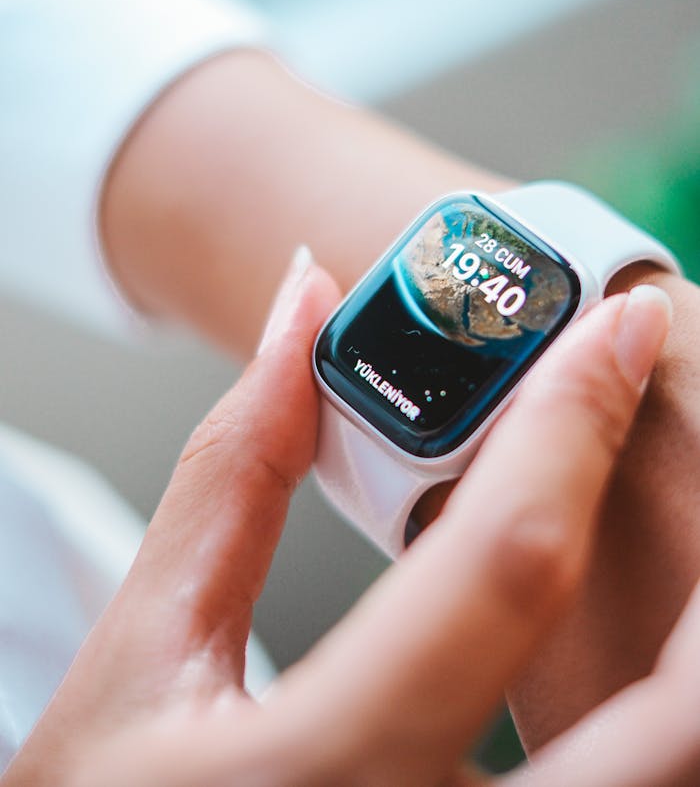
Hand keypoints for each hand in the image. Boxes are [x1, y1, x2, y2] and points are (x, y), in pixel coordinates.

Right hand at [3, 260, 675, 786]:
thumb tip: (299, 309)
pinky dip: (652, 727)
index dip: (575, 416)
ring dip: (694, 663)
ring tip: (676, 557)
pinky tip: (623, 673)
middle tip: (691, 442)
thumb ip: (232, 473)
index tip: (621, 326)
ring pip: (673, 775)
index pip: (505, 560)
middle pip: (676, 717)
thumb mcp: (138, 654)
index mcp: (325, 770)